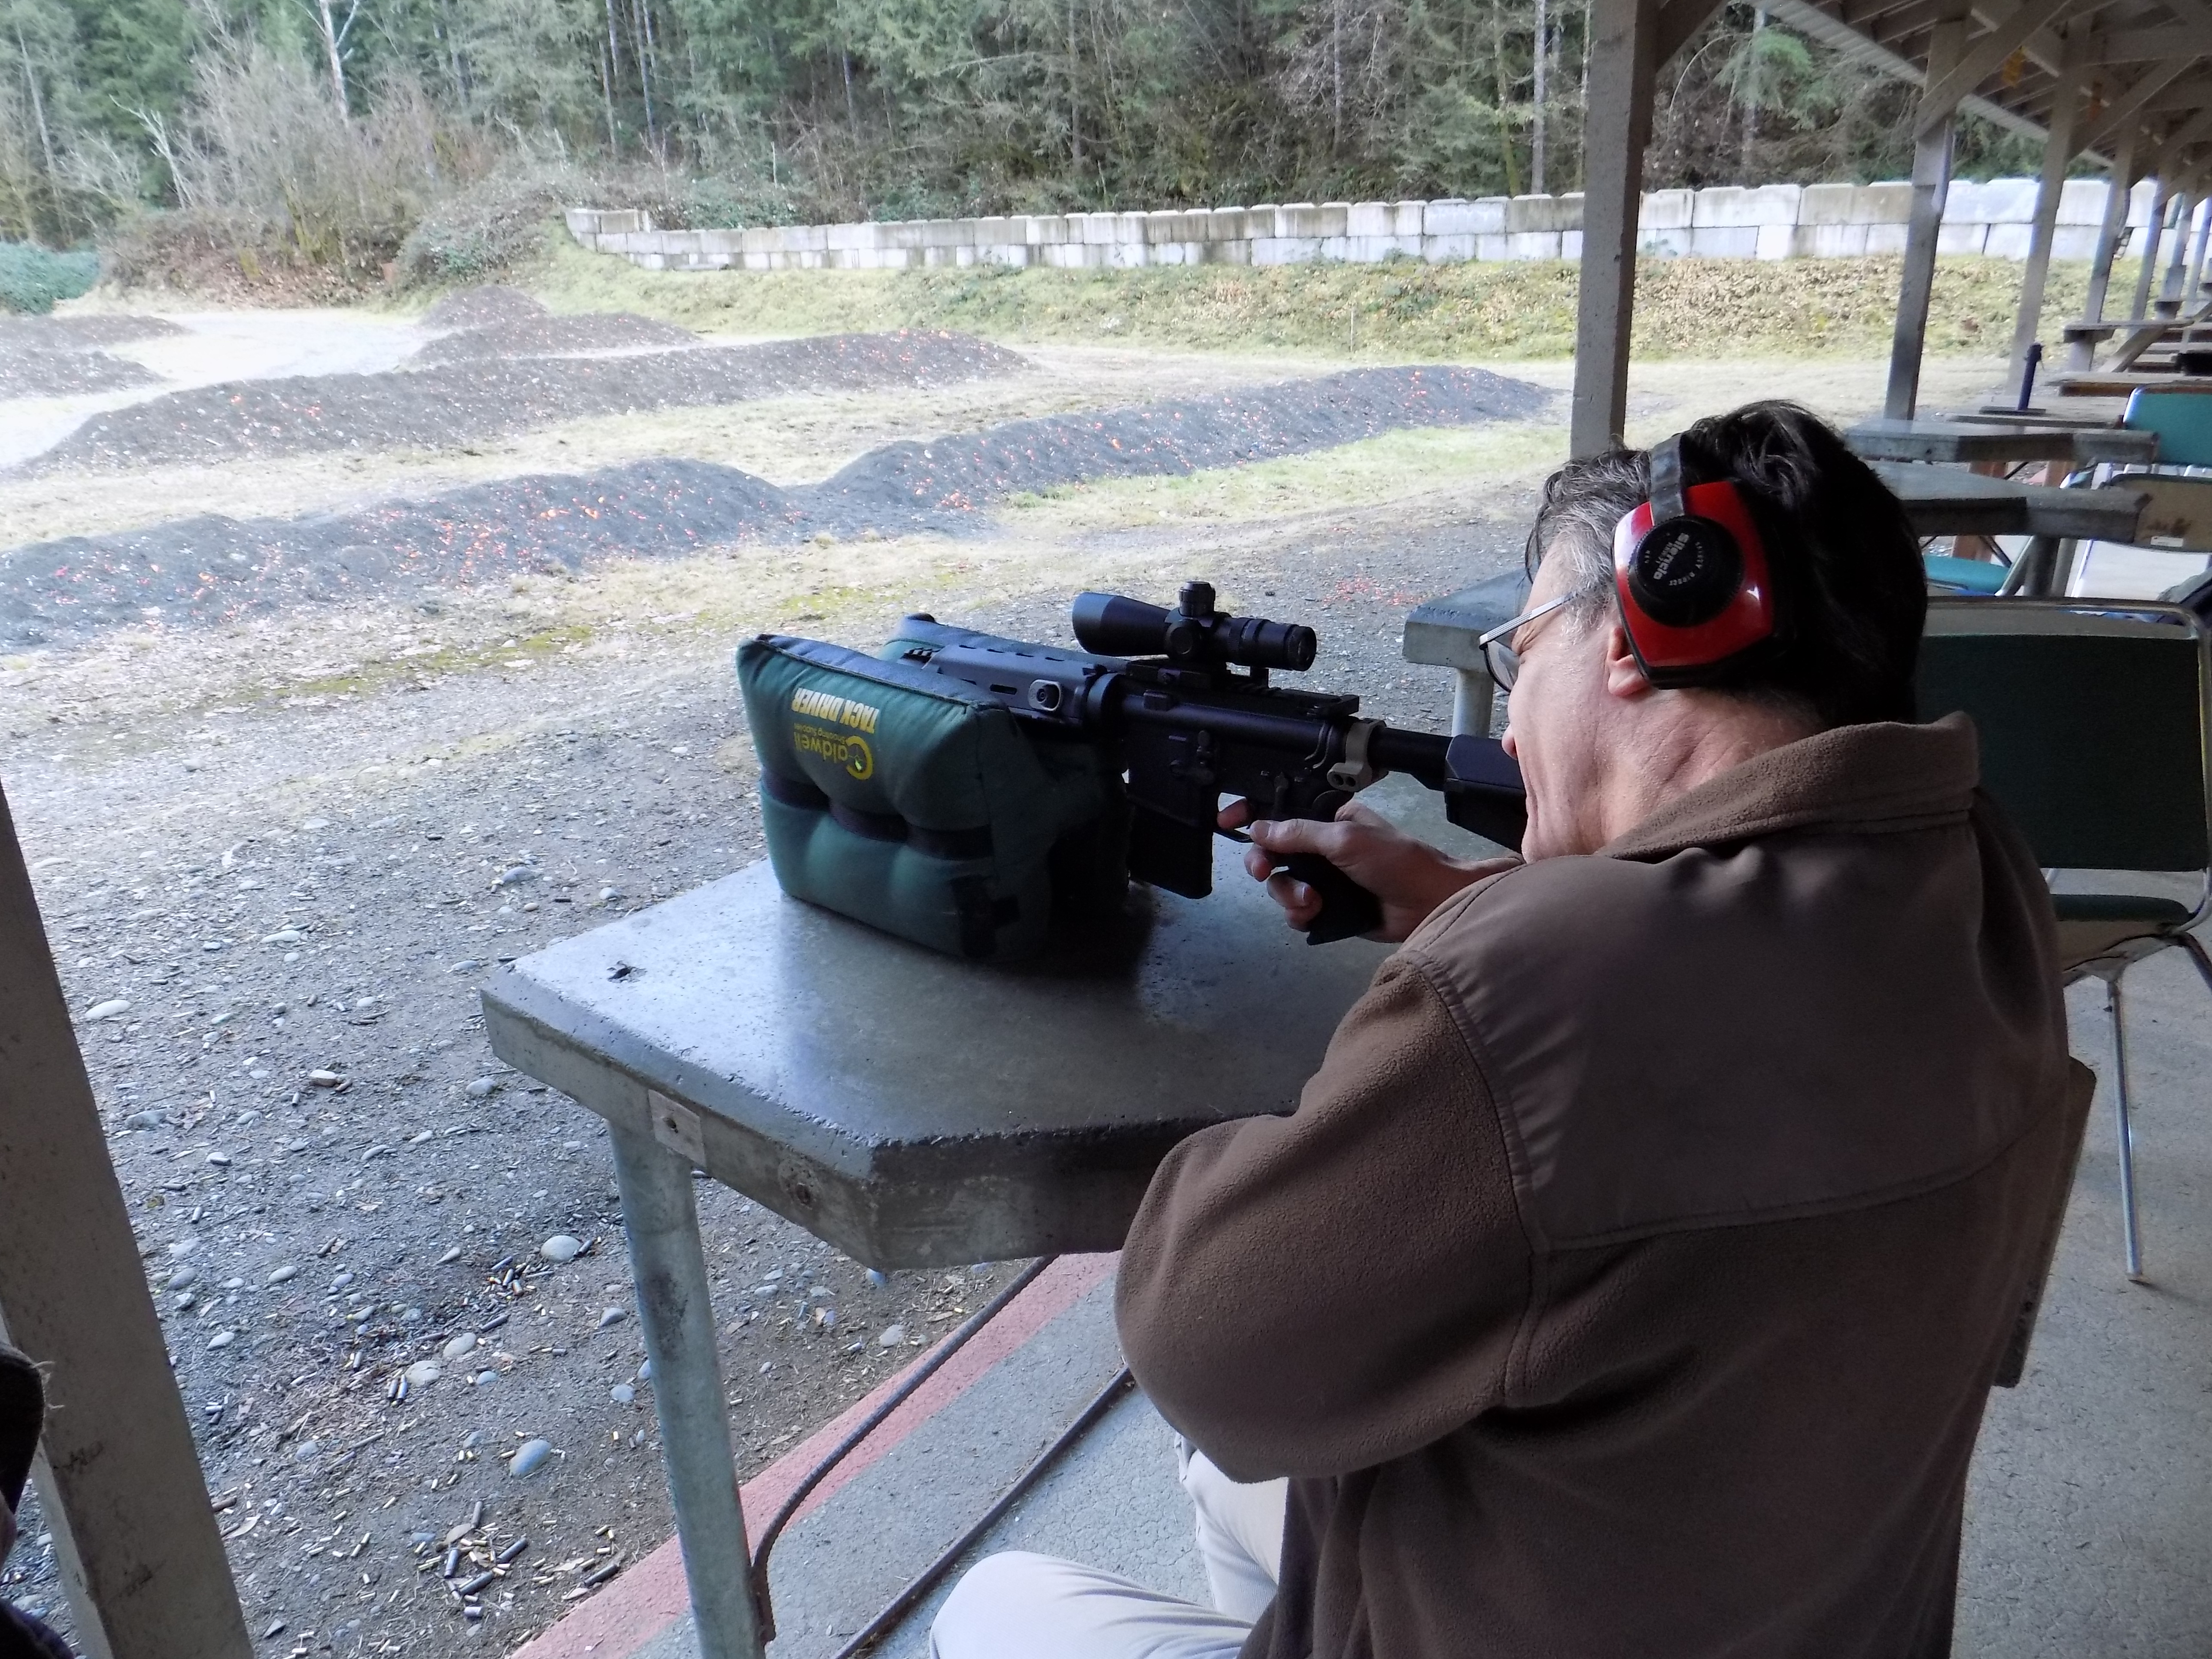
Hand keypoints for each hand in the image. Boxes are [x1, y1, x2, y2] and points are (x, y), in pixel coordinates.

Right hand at [1220, 798, 1519, 941]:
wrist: (1430, 905)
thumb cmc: (1397, 862)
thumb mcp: (1346, 839)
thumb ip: (1299, 833)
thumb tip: (1259, 828)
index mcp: (1329, 819)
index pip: (1282, 811)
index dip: (1253, 814)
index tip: (1227, 820)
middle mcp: (1323, 847)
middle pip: (1272, 852)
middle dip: (1265, 863)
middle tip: (1265, 872)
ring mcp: (1325, 879)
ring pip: (1282, 885)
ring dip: (1290, 895)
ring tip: (1313, 902)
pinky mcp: (1329, 908)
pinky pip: (1296, 911)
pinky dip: (1301, 915)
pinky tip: (1316, 915)